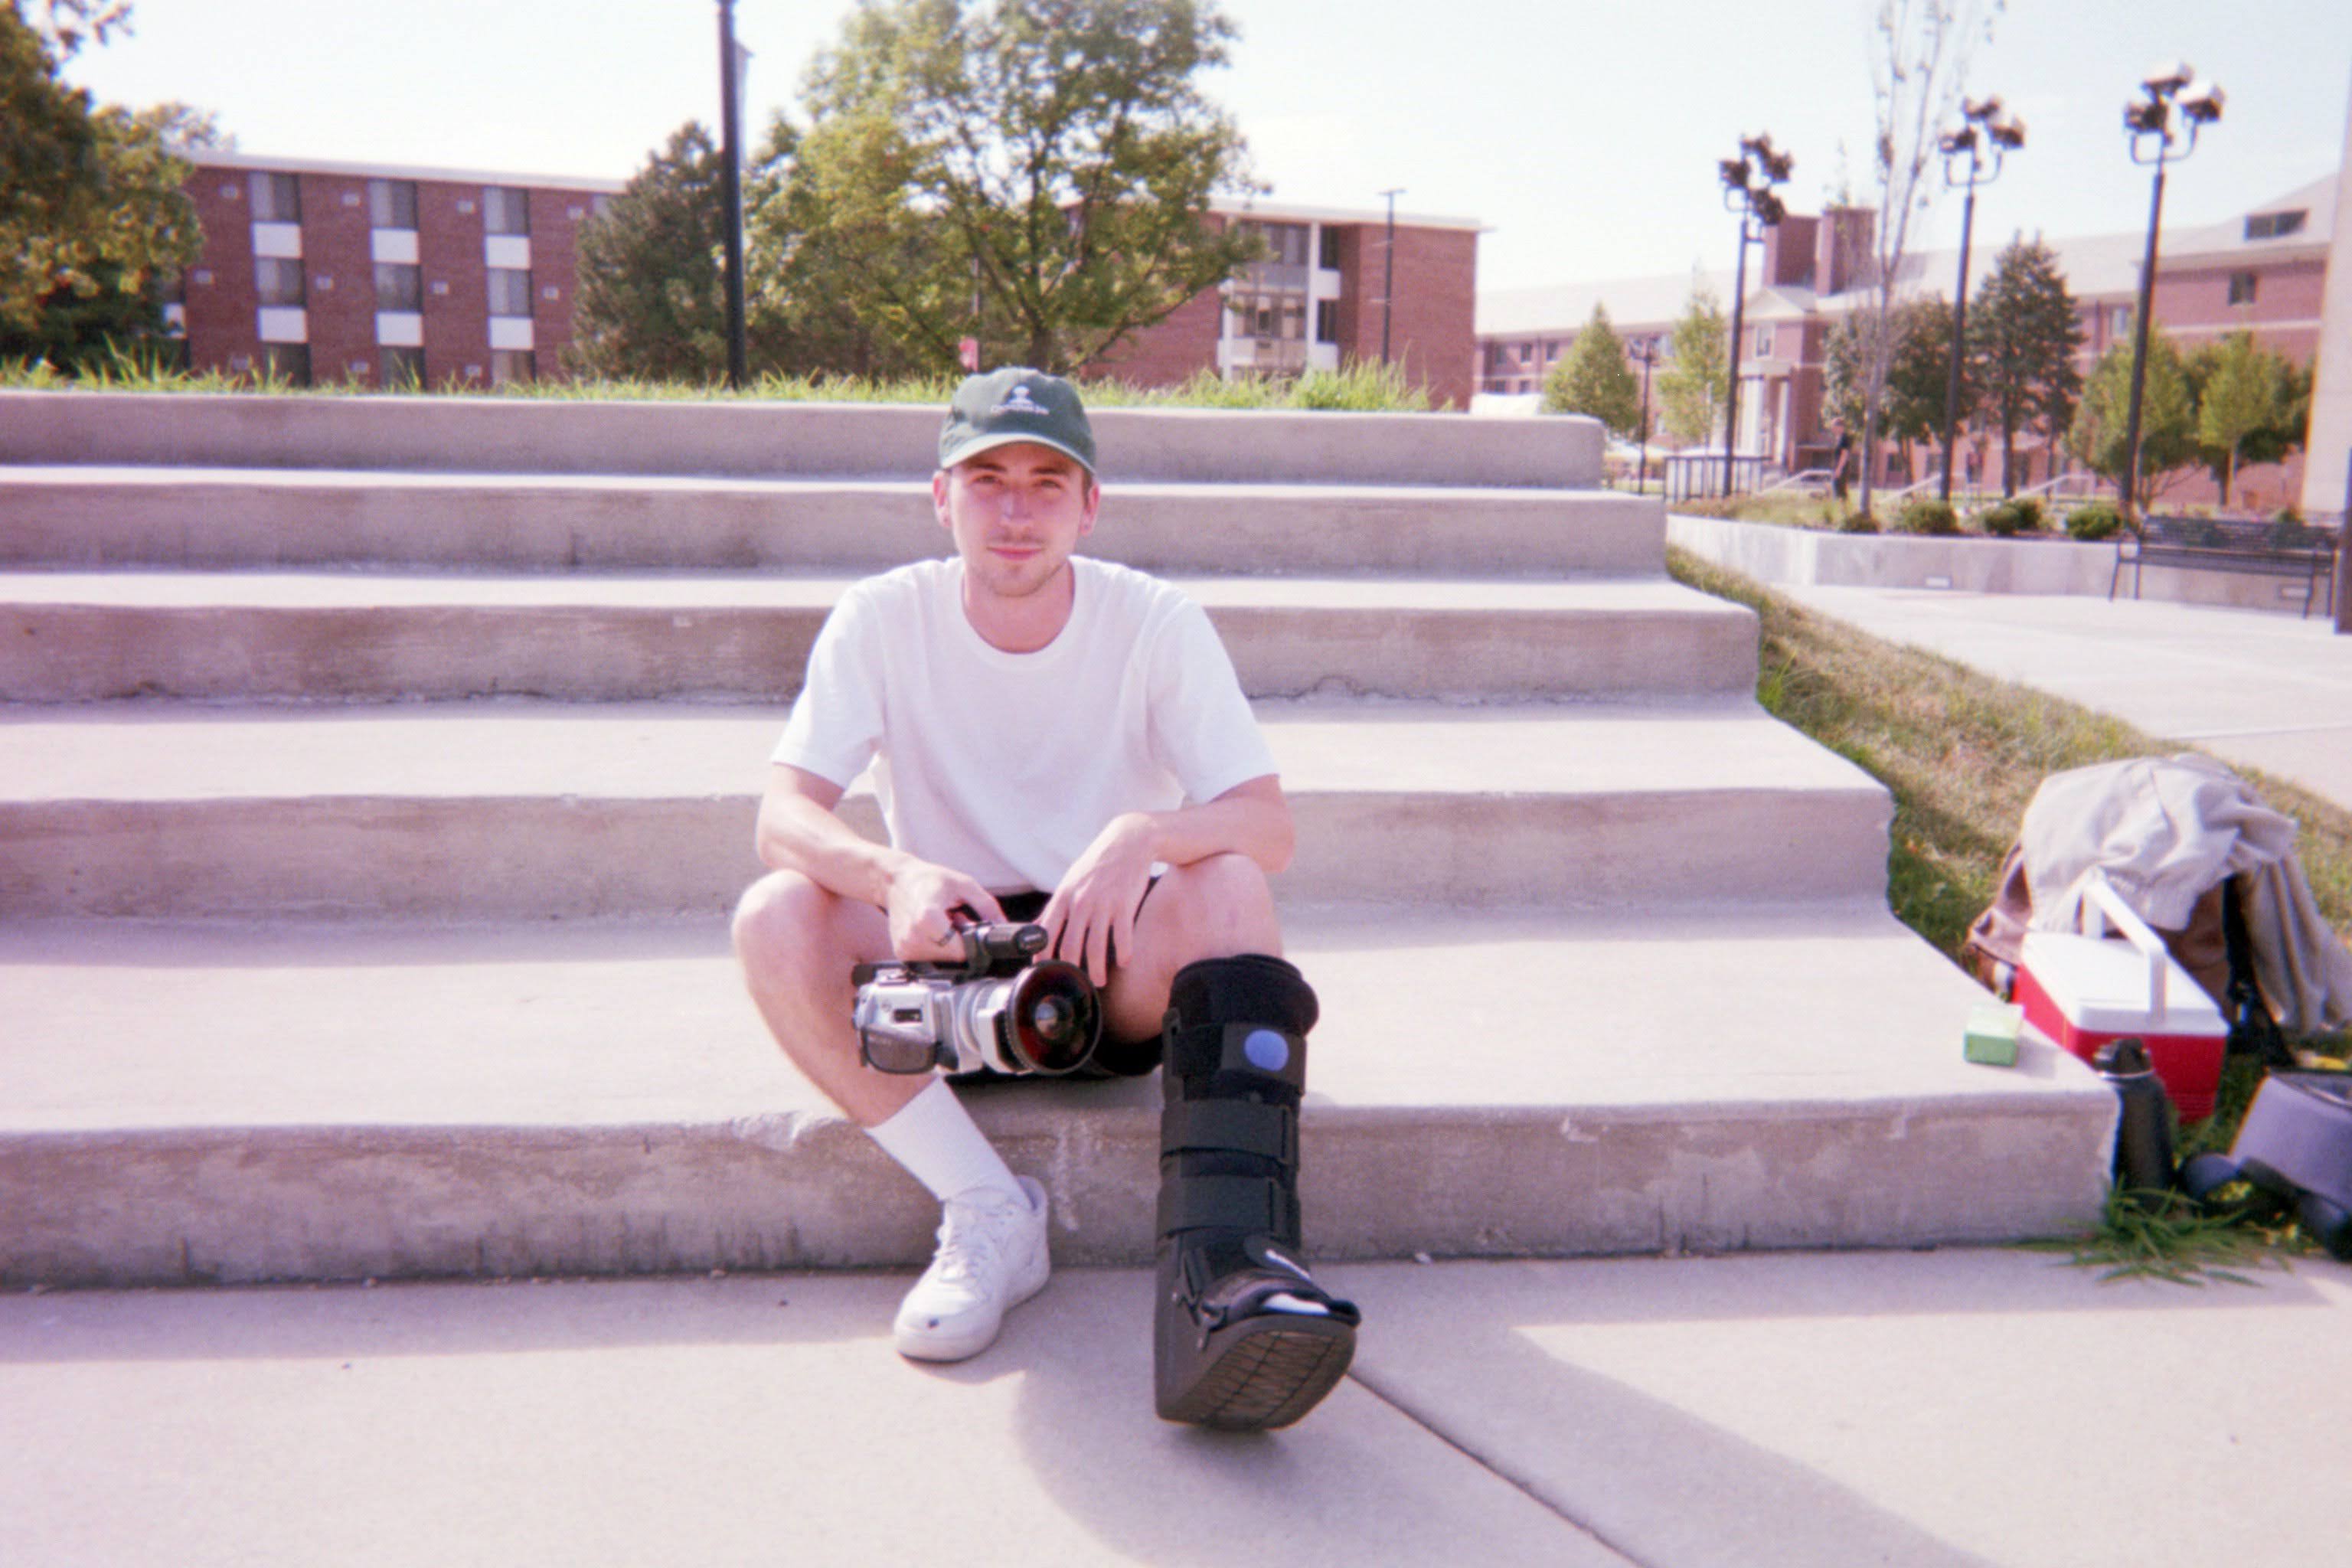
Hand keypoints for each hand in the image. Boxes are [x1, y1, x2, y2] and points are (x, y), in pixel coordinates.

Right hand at [884, 862, 1003, 961]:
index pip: (961, 950)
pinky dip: (935, 946)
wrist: (896, 881)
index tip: (965, 922)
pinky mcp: (901, 953)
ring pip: (942, 960)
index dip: (970, 939)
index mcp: (926, 919)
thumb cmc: (927, 879)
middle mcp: (913, 937)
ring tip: (941, 923)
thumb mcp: (964, 885)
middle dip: (959, 941)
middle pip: (952, 957)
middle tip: (952, 918)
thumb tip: (1002, 926)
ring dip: (947, 945)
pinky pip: (929, 958)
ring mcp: (905, 948)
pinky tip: (931, 930)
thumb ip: (987, 906)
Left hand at [1040, 812, 1158, 986]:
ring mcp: (1103, 904)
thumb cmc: (1097, 864)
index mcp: (1064, 897)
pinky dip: (1123, 954)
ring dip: (1097, 969)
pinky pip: (1123, 937)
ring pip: (1096, 947)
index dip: (1043, 956)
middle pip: (1070, 945)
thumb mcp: (1070, 881)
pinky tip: (1124, 962)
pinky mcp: (1125, 905)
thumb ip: (1055, 907)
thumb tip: (1035, 928)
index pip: (1047, 933)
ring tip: (1099, 981)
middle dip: (1071, 969)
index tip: (1044, 971)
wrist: (1129, 841)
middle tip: (1075, 983)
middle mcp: (1080, 902)